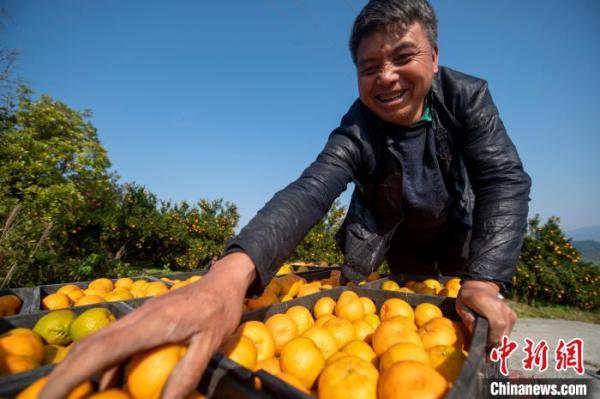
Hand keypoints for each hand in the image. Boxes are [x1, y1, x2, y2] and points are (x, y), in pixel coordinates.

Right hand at [40, 252, 255, 398]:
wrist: (223, 280)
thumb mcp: (211, 344)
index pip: (100, 351)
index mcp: (150, 324)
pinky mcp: (142, 318)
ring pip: (97, 342)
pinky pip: (113, 342)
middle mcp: (136, 318)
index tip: (50, 397)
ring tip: (68, 394)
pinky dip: (101, 364)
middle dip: (62, 375)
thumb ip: (187, 373)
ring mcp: (137, 316)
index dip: (71, 375)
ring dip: (78, 369)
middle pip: (88, 346)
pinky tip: (105, 383)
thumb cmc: (220, 311)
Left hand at [455, 280, 515, 347]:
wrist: (481, 286)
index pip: (497, 329)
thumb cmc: (468, 297)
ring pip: (507, 337)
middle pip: (503, 337)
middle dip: (494, 349)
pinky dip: (500, 338)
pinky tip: (492, 340)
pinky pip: (508, 333)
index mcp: (490, 306)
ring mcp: (510, 314)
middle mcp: (504, 311)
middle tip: (486, 358)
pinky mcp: (513, 317)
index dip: (491, 343)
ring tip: (488, 351)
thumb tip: (476, 339)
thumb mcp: (462, 308)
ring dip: (498, 344)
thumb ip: (469, 323)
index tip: (484, 353)